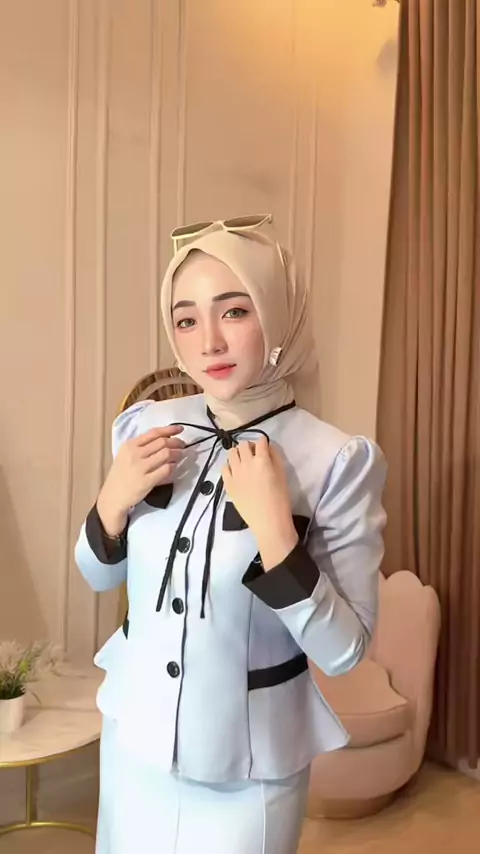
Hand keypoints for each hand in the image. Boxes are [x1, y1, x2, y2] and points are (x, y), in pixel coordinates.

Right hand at [97, 426, 184, 535]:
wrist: (113, 496)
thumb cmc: (121, 475)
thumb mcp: (126, 455)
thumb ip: (142, 447)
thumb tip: (165, 439)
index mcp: (129, 445)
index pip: (153, 433)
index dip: (169, 429)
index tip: (180, 429)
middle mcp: (134, 454)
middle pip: (162, 442)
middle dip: (176, 442)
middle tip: (182, 445)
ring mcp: (140, 468)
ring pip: (167, 454)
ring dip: (177, 454)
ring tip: (180, 455)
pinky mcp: (146, 481)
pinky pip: (166, 470)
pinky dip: (173, 467)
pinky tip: (173, 467)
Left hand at [222, 437, 297, 568]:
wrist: (268, 522)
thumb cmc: (280, 499)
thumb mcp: (283, 475)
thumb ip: (275, 458)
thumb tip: (268, 448)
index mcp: (262, 460)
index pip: (260, 441)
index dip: (263, 442)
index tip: (264, 446)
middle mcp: (246, 463)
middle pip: (243, 445)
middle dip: (249, 447)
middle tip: (254, 455)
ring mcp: (235, 473)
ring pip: (231, 453)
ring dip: (238, 454)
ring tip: (243, 462)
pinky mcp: (228, 484)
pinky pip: (224, 467)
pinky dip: (229, 466)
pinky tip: (235, 472)